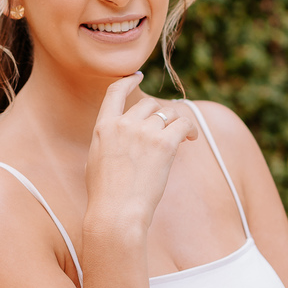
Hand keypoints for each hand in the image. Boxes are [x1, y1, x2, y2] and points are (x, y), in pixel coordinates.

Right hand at [85, 73, 197, 230]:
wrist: (116, 212)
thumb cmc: (104, 195)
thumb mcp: (95, 160)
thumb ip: (107, 142)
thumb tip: (118, 138)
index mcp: (103, 127)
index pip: (114, 92)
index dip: (128, 80)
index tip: (138, 75)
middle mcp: (124, 124)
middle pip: (147, 104)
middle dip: (158, 114)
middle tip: (167, 127)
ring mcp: (144, 132)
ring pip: (167, 114)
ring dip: (176, 123)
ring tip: (183, 136)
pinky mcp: (165, 144)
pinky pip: (184, 125)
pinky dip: (190, 129)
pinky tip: (192, 139)